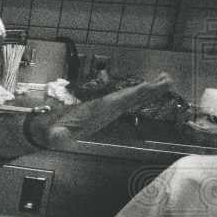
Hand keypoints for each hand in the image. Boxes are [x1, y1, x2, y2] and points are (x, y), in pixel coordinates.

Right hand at [28, 73, 172, 150]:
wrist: (49, 137)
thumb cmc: (51, 133)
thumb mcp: (51, 135)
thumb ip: (54, 136)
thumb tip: (55, 136)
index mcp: (97, 114)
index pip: (119, 102)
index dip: (134, 93)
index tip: (149, 85)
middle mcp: (105, 113)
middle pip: (132, 100)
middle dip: (150, 90)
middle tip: (168, 79)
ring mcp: (105, 111)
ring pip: (131, 99)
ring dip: (147, 90)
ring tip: (162, 80)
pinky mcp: (102, 109)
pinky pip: (123, 99)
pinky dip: (135, 92)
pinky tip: (143, 88)